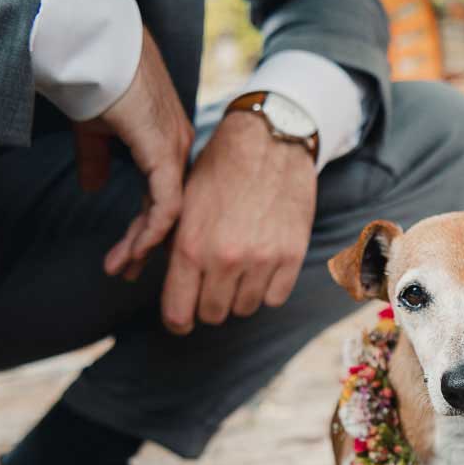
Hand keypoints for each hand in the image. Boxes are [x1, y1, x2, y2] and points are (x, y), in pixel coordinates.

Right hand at [73, 27, 193, 279]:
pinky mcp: (163, 153)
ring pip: (169, 214)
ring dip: (143, 245)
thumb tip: (92, 185)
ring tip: (121, 269)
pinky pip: (166, 205)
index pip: (164, 197)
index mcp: (166, 144)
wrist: (93, 48)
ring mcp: (173, 152)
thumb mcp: (96, 127)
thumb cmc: (94, 78)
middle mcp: (177, 150)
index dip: (145, 228)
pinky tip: (137, 251)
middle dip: (146, 246)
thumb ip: (97, 158)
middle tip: (127, 273)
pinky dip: (152, 232)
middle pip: (169, 211)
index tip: (129, 255)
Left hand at [160, 110, 316, 334]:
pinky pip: (275, 298)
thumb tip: (171, 287)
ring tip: (238, 270)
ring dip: (238, 296)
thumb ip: (172, 247)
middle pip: (213, 315)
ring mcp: (261, 260)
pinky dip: (267, 289)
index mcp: (190, 246)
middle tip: (211, 285)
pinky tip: (261, 266)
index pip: (177, 312)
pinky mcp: (291, 257)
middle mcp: (225, 259)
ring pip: (245, 309)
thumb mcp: (183, 205)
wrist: (269, 143)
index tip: (181, 320)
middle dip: (208, 304)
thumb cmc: (220, 170)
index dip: (177, 321)